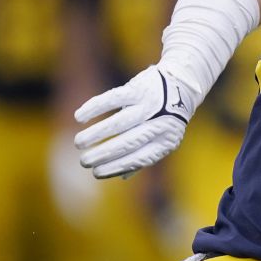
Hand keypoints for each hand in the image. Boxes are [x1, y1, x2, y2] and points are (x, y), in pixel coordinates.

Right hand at [74, 65, 201, 178]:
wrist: (182, 84)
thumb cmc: (165, 118)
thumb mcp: (162, 139)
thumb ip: (144, 155)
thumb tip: (121, 176)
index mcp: (166, 141)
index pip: (139, 158)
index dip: (116, 166)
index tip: (96, 173)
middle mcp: (160, 123)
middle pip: (128, 142)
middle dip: (104, 154)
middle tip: (84, 161)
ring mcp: (150, 104)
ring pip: (119, 122)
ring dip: (96, 134)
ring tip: (79, 142)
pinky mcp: (139, 88)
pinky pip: (113, 98)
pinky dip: (95, 107)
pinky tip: (79, 117)